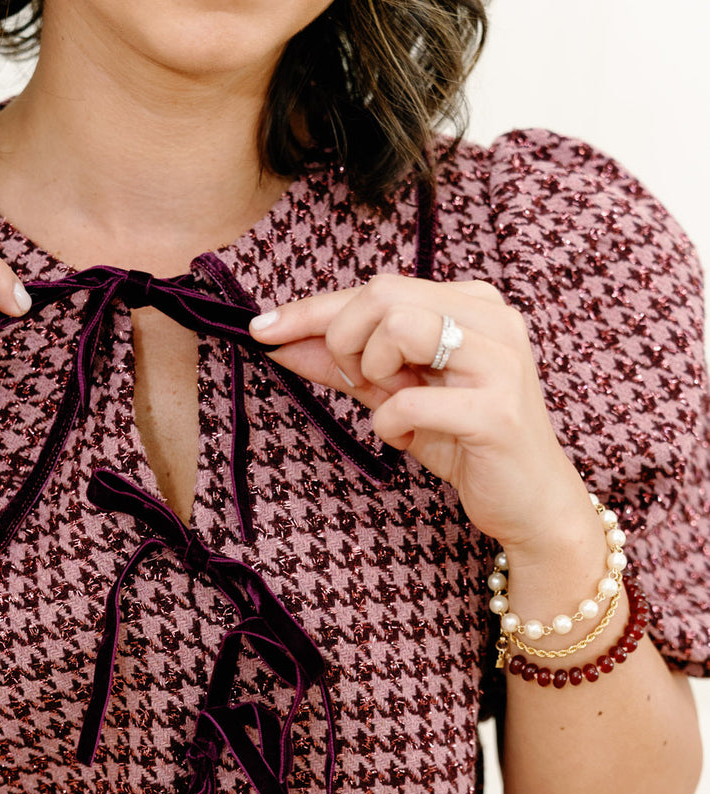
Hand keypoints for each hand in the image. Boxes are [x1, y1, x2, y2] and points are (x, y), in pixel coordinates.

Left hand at [249, 274, 587, 554]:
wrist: (531, 504)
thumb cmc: (465, 445)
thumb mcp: (397, 396)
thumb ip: (346, 365)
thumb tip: (281, 341)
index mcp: (470, 305)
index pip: (378, 288)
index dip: (312, 309)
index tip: (261, 328)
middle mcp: (491, 319)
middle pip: (382, 295)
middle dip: (343, 340)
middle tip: (353, 384)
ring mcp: (499, 360)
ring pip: (398, 328)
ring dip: (370, 372)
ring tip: (388, 404)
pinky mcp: (497, 410)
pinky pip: (410, 400)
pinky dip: (389, 423)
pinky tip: (404, 437)